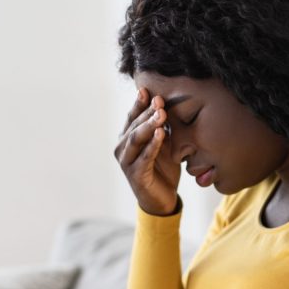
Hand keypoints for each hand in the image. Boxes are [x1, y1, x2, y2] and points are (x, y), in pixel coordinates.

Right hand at [113, 87, 182, 215]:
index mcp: (127, 138)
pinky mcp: (135, 175)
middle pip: (134, 125)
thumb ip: (162, 127)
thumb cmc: (162, 168)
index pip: (132, 117)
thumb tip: (165, 103)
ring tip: (161, 114)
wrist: (162, 198)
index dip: (139, 103)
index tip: (148, 90)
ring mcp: (126, 162)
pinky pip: (144, 157)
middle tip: (160, 101)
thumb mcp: (164, 143)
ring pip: (136, 139)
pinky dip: (153, 145)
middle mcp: (122, 148)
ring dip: (149, 125)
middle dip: (147, 112)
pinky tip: (161, 134)